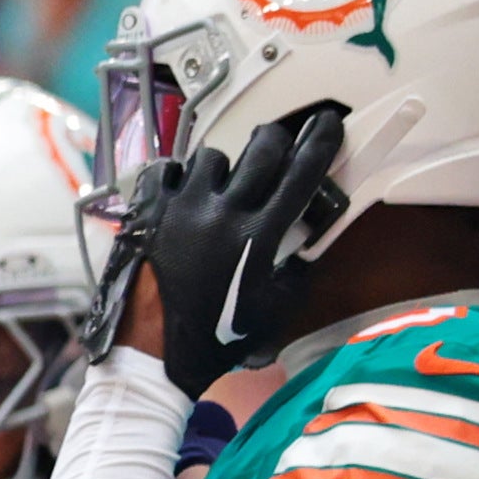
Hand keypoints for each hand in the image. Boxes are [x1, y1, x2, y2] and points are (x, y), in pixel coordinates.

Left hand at [83, 108, 348, 398]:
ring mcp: (181, 207)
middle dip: (276, 142)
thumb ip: (297, 273)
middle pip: (263, 146)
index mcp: (257, 237)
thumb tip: (308, 244)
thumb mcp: (272, 313)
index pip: (301, 174)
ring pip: (214, 156)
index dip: (321, 142)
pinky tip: (182, 196)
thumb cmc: (212, 339)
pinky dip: (179, 177)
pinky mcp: (148, 210)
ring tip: (218, 193)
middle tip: (275, 152)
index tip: (329, 123)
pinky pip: (169, 169)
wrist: (151, 356)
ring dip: (224, 168)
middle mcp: (222, 212)